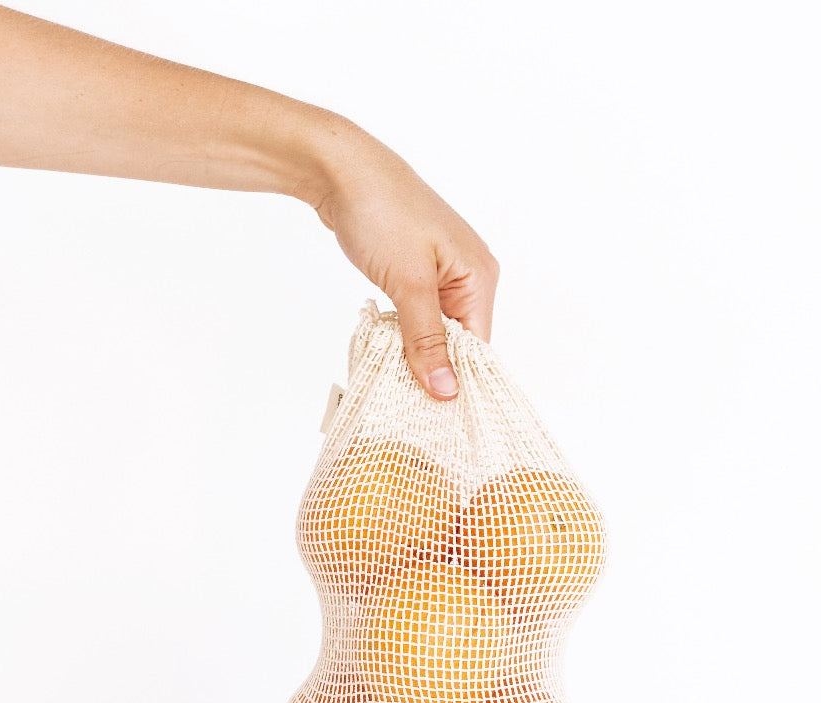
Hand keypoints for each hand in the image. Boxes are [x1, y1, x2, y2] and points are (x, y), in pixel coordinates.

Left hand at [310, 120, 499, 400]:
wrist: (341, 169)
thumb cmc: (382, 213)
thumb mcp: (408, 284)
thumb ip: (426, 340)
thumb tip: (447, 390)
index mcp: (480, 277)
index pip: (479, 348)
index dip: (457, 380)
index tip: (434, 414)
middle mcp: (468, 277)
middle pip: (459, 343)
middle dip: (435, 369)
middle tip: (409, 403)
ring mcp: (442, 274)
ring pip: (435, 332)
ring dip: (416, 353)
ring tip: (397, 382)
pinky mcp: (416, 273)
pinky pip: (418, 317)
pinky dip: (404, 334)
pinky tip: (388, 352)